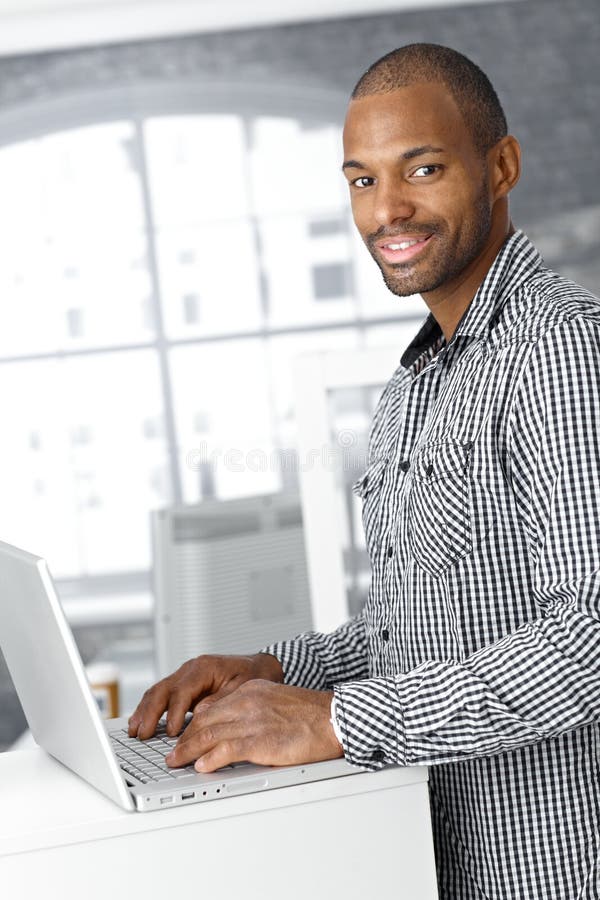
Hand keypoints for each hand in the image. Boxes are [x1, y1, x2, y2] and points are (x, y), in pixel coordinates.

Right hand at [128, 653, 282, 739]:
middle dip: (150, 713)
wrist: (259, 665)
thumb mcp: (244, 687)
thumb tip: (201, 713)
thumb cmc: (254, 675)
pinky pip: (162, 696)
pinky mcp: (183, 685)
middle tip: (142, 735)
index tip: (172, 733)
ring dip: (144, 711)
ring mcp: (184, 676)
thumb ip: (221, 700)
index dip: (175, 712)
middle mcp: (190, 669)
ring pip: (157, 692)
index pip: (183, 691)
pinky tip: (142, 722)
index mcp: (204, 667)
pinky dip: (150, 709)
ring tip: (134, 731)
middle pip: (162, 690)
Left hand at [165, 679, 342, 771]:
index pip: (211, 707)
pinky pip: (225, 751)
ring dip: (188, 751)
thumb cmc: (311, 715)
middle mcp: (247, 702)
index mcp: (251, 690)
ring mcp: (252, 721)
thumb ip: (252, 708)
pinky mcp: (259, 740)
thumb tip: (231, 726)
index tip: (183, 737)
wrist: (334, 718)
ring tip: (177, 762)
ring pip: (208, 735)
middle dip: (184, 739)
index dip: (193, 725)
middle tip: (173, 753)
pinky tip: (202, 767)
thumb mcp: (275, 700)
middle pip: (203, 720)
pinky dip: (209, 760)